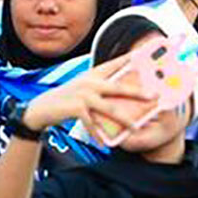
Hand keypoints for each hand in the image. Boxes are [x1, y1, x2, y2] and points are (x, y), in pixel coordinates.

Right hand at [21, 54, 152, 133]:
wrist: (42, 107)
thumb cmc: (68, 97)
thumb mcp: (84, 86)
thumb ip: (102, 85)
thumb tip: (124, 90)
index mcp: (94, 74)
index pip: (116, 63)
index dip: (132, 58)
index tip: (147, 54)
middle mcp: (90, 82)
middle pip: (120, 88)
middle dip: (139, 93)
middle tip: (155, 97)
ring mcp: (83, 95)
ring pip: (110, 109)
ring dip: (125, 120)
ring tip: (136, 128)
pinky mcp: (76, 108)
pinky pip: (92, 123)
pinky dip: (99, 134)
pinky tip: (105, 143)